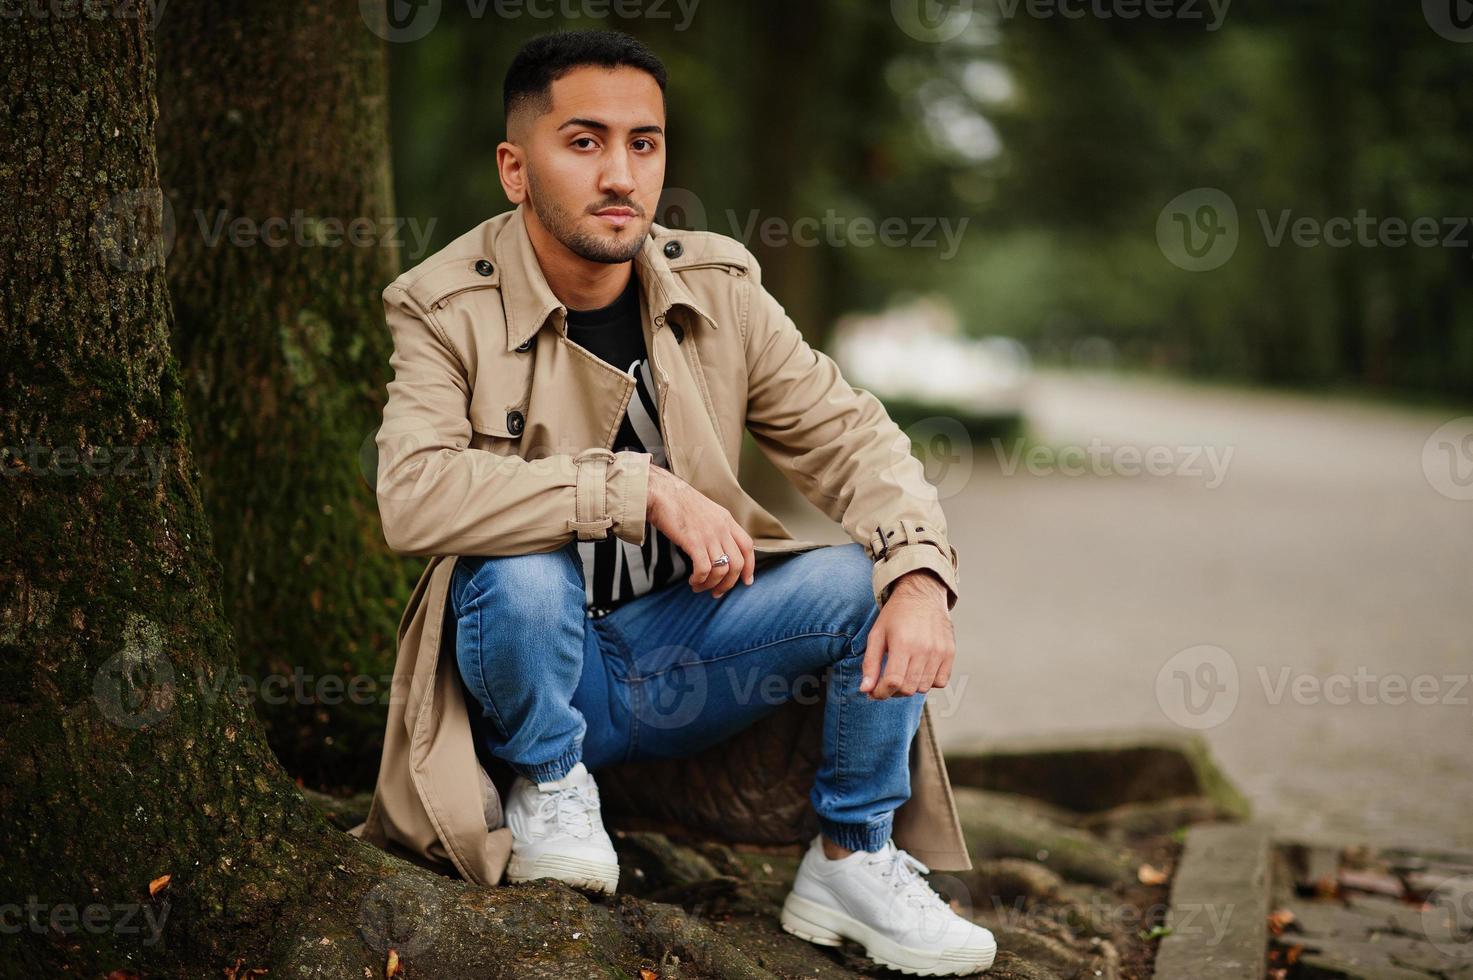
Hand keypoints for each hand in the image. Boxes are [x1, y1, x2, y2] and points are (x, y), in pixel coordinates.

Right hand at [646, 465, 755, 598]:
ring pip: (721, 569)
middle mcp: (722, 528)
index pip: (747, 546)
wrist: (661, 492)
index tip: (746, 581)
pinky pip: (704, 569)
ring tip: (699, 587)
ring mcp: (709, 534)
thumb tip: (716, 549)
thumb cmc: (677, 502)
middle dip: (729, 583)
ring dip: (711, 584)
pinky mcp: (694, 541)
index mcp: (726, 520)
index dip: (749, 566)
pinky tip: (692, 581)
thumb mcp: (705, 511)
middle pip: (737, 563)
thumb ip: (715, 527)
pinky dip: (700, 580)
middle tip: (717, 592)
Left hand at [859, 570, 954, 699]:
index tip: (874, 692)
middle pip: (908, 689)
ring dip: (910, 686)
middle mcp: (924, 649)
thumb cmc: (896, 615)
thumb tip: (865, 689)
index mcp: (902, 643)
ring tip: (902, 673)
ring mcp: (939, 652)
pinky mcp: (950, 653)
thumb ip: (870, 663)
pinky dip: (929, 682)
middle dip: (893, 691)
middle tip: (886, 682)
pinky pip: (940, 681)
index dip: (881, 693)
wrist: (922, 594)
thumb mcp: (876, 634)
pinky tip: (919, 670)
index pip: (893, 682)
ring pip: (923, 688)